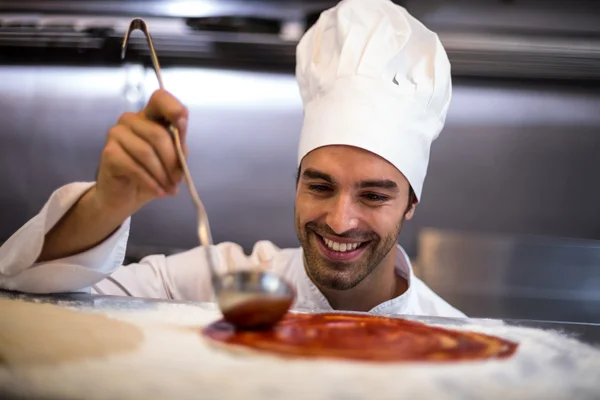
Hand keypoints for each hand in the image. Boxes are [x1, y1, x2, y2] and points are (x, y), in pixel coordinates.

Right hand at [94, 89, 188, 215]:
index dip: (173, 109)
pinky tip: (158, 191)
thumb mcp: (171, 159)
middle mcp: (130, 120)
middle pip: (158, 134)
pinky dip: (150, 182)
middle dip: (172, 161)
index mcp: (149, 116)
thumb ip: (178, 145)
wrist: (124, 196)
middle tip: (178, 180)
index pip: (160, 98)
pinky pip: (135, 167)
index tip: (183, 127)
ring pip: (147, 152)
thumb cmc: (150, 174)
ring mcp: (116, 134)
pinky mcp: (109, 153)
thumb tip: (182, 131)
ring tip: (170, 189)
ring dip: (162, 175)